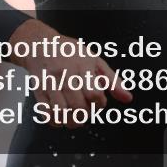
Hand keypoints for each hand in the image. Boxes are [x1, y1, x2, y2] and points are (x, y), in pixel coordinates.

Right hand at [8, 19, 132, 127]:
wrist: (40, 44)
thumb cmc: (70, 52)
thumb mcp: (95, 60)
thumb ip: (112, 80)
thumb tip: (127, 98)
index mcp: (83, 65)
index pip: (94, 94)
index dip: (99, 104)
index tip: (98, 102)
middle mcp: (65, 74)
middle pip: (78, 106)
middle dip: (85, 115)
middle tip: (86, 112)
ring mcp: (50, 82)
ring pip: (61, 112)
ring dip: (71, 121)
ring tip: (75, 118)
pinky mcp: (38, 90)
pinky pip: (45, 113)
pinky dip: (55, 121)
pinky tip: (61, 118)